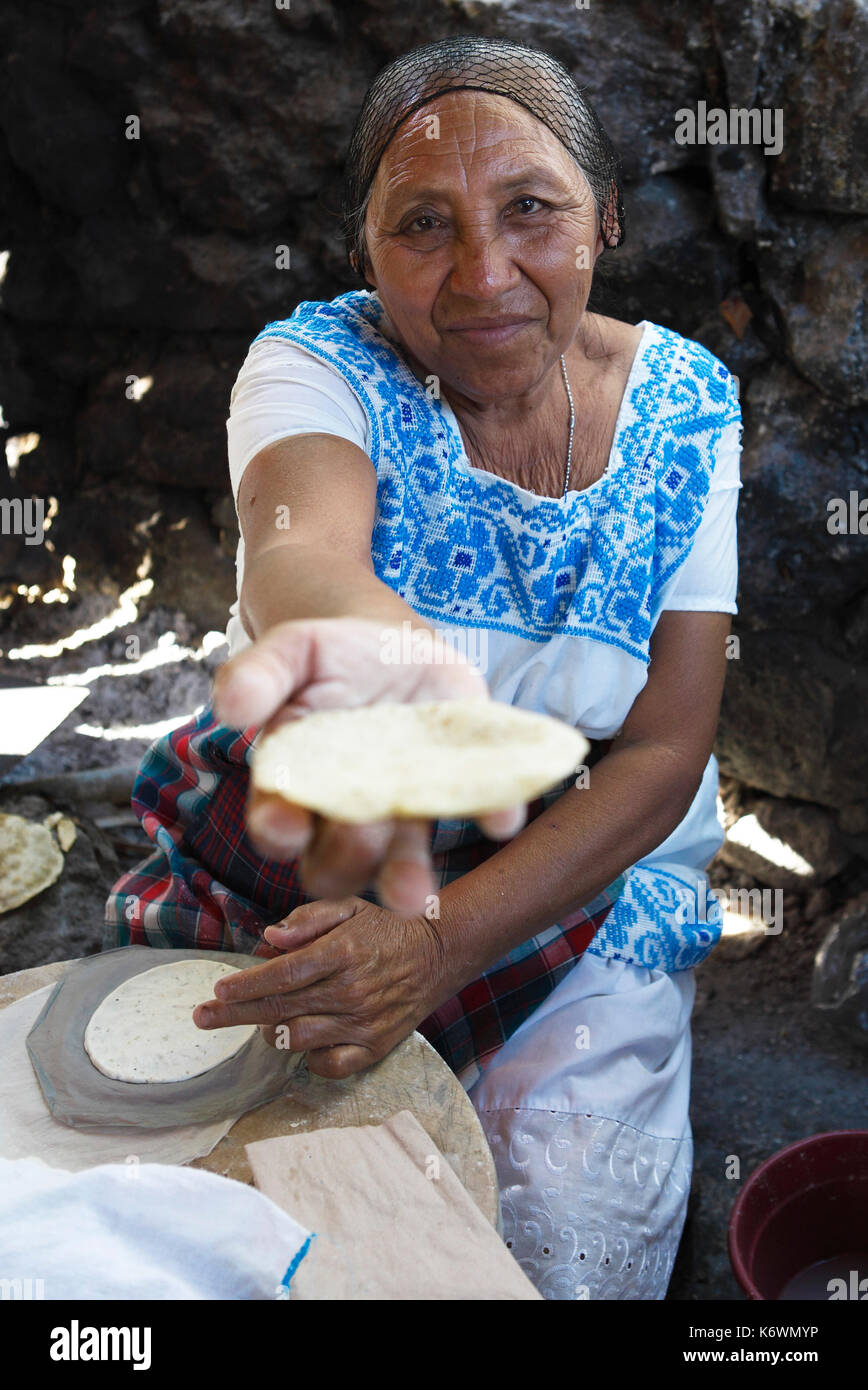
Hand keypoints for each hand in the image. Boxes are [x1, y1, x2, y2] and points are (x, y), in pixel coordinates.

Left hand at [192, 896, 448, 1077]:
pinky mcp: (375, 1046)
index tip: (217, 991)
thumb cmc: (384, 928)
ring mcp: (363, 1022)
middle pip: (280, 1008)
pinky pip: (329, 1065)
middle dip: (234, 1014)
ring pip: (298, 1038)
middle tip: (202, 1018)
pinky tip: (303, 1040)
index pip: (283, 974)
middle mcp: (351, 990)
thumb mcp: (349, 907)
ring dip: (271, 1031)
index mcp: (342, 952)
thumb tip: (269, 939)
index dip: (246, 985)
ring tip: (260, 1022)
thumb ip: (307, 919)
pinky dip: (309, 1057)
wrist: (437, 955)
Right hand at [212, 616, 525, 914]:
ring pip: (400, 863)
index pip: (276, 823)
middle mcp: (345, 813)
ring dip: (406, 880)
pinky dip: (492, 816)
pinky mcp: (454, 791)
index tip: (283, 824)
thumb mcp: (290, 651)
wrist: (389, 647)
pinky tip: (502, 817)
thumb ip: (258, 674)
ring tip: (415, 894)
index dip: (278, 829)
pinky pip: (477, 814)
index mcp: (294, 784)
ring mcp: (403, 809)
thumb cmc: (327, 657)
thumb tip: (229, 705)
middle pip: (334, 864)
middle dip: (344, 857)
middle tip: (359, 827)